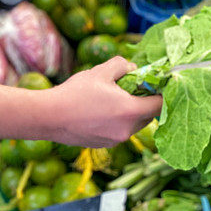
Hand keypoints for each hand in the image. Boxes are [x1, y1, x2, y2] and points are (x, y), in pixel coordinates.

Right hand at [45, 57, 162, 147]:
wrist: (50, 117)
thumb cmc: (76, 93)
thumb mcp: (100, 71)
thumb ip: (122, 65)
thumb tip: (133, 68)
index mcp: (131, 111)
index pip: (160, 104)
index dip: (160, 92)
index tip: (154, 83)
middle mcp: (128, 130)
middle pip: (148, 116)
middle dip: (143, 101)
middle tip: (129, 87)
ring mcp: (116, 140)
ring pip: (133, 124)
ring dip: (129, 112)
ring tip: (110, 98)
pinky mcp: (105, 145)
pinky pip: (119, 131)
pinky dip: (116, 121)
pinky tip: (98, 111)